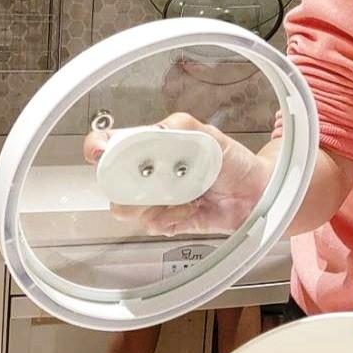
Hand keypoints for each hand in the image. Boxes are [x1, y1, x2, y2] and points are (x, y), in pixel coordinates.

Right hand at [83, 112, 271, 237]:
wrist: (255, 193)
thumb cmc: (232, 162)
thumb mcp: (210, 136)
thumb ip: (183, 127)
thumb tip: (159, 128)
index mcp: (151, 148)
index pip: (110, 146)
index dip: (98, 148)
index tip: (100, 152)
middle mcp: (147, 175)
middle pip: (111, 183)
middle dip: (129, 182)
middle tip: (158, 177)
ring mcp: (154, 200)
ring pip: (127, 209)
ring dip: (156, 201)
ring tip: (185, 192)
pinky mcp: (165, 222)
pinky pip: (153, 225)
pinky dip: (175, 216)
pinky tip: (192, 206)